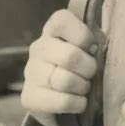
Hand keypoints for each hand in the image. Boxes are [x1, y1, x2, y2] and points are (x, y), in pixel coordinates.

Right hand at [21, 9, 97, 125]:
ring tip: (84, 87)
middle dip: (89, 68)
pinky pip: (61, 102)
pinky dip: (77, 104)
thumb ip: (96, 40)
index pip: (62, 21)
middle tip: (91, 73)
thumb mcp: (91, 46)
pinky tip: (79, 102)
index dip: (83, 35)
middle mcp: (38, 47)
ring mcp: (31, 72)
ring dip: (83, 87)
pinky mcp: (29, 97)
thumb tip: (96, 48)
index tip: (92, 48)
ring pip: (65, 81)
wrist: (63, 97)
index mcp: (52, 29)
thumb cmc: (82, 64)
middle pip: (70, 56)